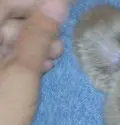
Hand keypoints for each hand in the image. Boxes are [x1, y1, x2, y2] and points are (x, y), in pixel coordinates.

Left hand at [0, 0, 67, 124]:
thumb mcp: (23, 72)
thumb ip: (39, 36)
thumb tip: (58, 4)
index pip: (7, 3)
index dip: (37, 3)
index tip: (64, 7)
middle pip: (8, 18)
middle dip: (36, 25)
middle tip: (59, 41)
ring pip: (9, 37)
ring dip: (34, 43)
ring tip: (54, 57)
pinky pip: (6, 55)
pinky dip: (24, 58)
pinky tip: (41, 67)